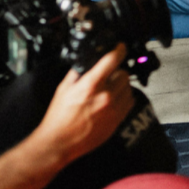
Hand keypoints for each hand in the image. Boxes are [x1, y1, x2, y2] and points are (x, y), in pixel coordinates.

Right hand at [35, 46, 131, 165]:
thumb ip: (77, 73)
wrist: (60, 142)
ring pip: (128, 88)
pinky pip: (130, 102)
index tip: (120, 47)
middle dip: (116, 72)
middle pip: (124, 74)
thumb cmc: (59, 118)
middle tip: (107, 76)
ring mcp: (113, 109)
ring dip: (121, 85)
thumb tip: (87, 62)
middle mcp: (105, 96)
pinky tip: (113, 100)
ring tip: (108, 90)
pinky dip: (124, 98)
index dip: (119, 49)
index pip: (112, 60)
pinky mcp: (118, 120)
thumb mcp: (63, 89)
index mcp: (90, 85)